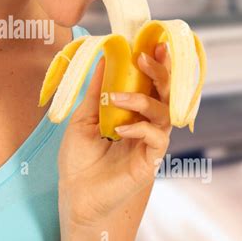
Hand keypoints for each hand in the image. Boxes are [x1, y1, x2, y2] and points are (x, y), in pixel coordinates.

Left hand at [58, 42, 171, 227]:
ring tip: (117, 99)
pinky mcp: (150, 162)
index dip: (154, 64)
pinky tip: (120, 129)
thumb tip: (102, 58)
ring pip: (165, 113)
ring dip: (143, 100)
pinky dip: (141, 128)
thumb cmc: (78, 163)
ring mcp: (149, 143)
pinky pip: (157, 138)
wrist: (75, 197)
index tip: (149, 43)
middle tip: (145, 57)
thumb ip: (95, 92)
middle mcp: (145, 125)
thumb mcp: (82, 120)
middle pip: (166, 93)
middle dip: (160, 72)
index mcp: (131, 114)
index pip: (150, 84)